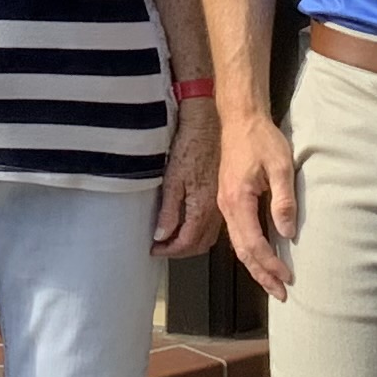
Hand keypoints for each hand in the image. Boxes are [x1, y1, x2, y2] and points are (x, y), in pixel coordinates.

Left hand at [150, 105, 222, 258]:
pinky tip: (189, 224)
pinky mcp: (221, 194)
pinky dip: (200, 231)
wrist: (208, 125)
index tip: (156, 250)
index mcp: (202, 208)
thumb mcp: (172, 180)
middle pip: (200, 244)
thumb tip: (162, 235)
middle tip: (163, 248)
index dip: (169, 250)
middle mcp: (215, 209)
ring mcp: (220, 203)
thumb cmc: (191, 146)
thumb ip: (169, 211)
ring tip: (173, 239)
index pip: (186, 242)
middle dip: (181, 251)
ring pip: (208, 236)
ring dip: (191, 242)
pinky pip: (213, 223)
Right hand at [216, 108, 301, 301]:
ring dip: (255, 267)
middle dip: (261, 275)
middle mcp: (227, 207)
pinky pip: (237, 235)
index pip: (253, 243)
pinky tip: (261, 258)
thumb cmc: (261, 139)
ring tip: (272, 283)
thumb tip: (287, 233)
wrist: (240, 119)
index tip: (288, 277)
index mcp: (237, 200)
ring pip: (238, 245)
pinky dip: (250, 252)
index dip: (270, 264)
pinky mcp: (229, 201)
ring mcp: (225, 205)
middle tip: (281, 293)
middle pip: (242, 252)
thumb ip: (283, 200)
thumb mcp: (281, 166)